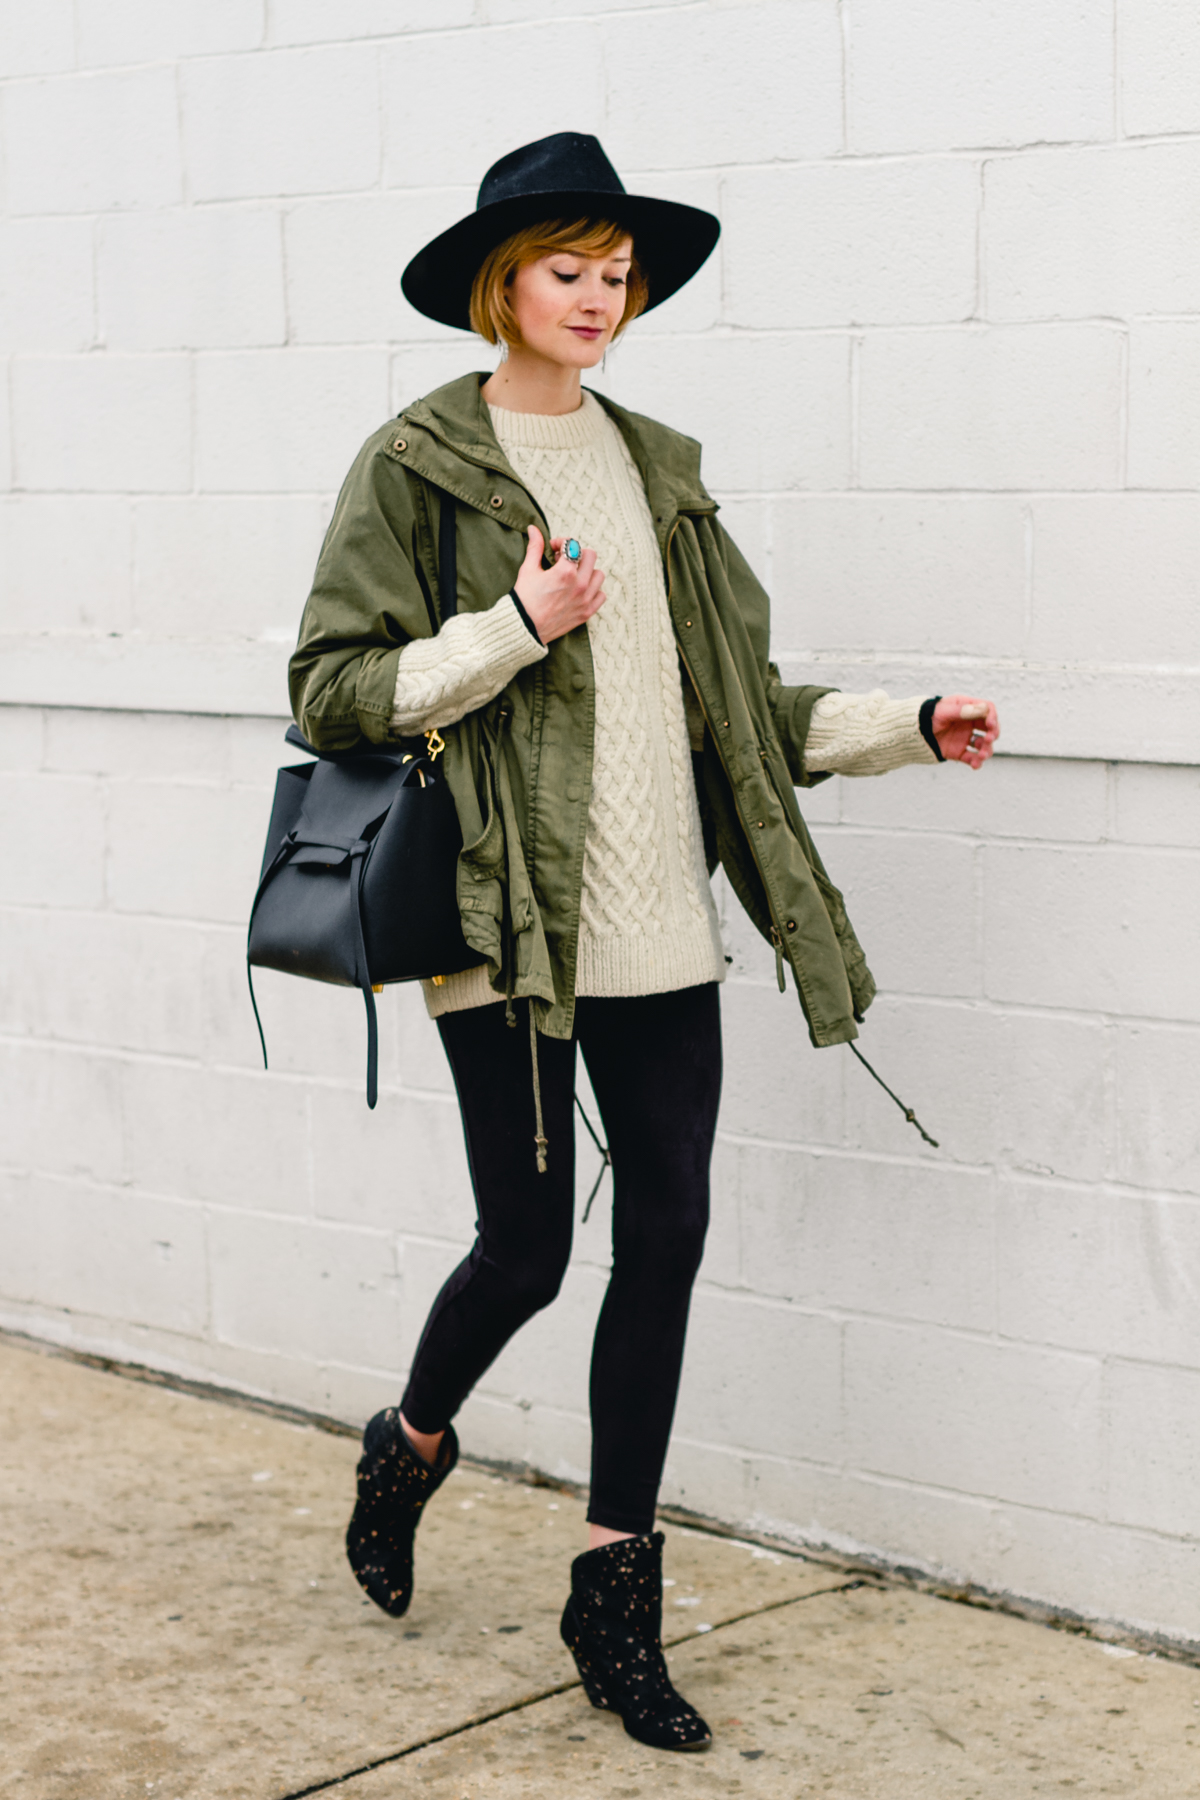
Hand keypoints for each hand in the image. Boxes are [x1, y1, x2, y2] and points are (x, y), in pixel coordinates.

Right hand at [513, 526, 606, 644]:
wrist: (524, 627)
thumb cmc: (524, 598)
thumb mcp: (528, 569)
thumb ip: (535, 547)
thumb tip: (533, 528)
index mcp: (565, 572)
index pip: (573, 545)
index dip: (562, 543)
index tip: (553, 548)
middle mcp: (579, 585)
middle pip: (590, 556)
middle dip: (577, 554)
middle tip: (563, 561)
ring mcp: (585, 600)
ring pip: (598, 575)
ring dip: (587, 571)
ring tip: (573, 576)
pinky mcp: (586, 613)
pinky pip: (601, 595)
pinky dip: (593, 591)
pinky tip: (579, 590)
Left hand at [933, 695, 999, 768]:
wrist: (911, 733)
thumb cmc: (926, 716)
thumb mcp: (943, 711)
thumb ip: (961, 711)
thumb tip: (983, 709)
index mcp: (966, 708)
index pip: (987, 710)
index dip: (992, 717)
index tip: (990, 725)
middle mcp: (968, 723)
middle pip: (989, 728)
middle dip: (993, 734)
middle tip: (989, 739)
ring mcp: (964, 738)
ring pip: (983, 745)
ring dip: (987, 750)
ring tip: (982, 755)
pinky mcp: (958, 752)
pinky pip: (971, 758)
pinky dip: (976, 762)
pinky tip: (975, 765)